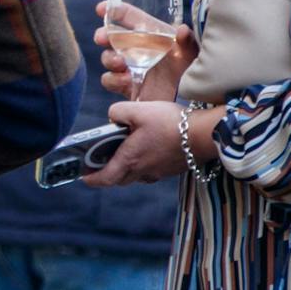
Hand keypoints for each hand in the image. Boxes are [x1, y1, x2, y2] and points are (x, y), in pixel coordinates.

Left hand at [82, 100, 201, 186]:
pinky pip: (152, 171)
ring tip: (125, 151)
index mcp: (130, 160)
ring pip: (137, 175)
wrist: (206, 134)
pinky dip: (145, 163)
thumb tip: (112, 118)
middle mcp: (143, 171)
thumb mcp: (138, 110)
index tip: (84, 176)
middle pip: (120, 179)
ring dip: (127, 168)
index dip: (92, 179)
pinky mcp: (173, 169)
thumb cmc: (171, 123)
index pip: (105, 178)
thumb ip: (118, 112)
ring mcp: (160, 172)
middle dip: (108, 173)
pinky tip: (149, 148)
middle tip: (101, 162)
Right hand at [94, 1, 197, 101]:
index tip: (101, 8)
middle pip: (111, 37)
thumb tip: (181, 30)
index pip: (129, 17)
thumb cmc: (190, 70)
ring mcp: (129, 66)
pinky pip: (109, 80)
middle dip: (103, 35)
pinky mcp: (125, 85)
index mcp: (150, 34)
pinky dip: (114, 79)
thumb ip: (186, 41)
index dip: (113, 10)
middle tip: (103, 38)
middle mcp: (136, 48)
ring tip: (120, 63)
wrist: (187, 101)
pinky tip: (126, 79)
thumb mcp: (192, 52)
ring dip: (109, 59)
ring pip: (107, 58)